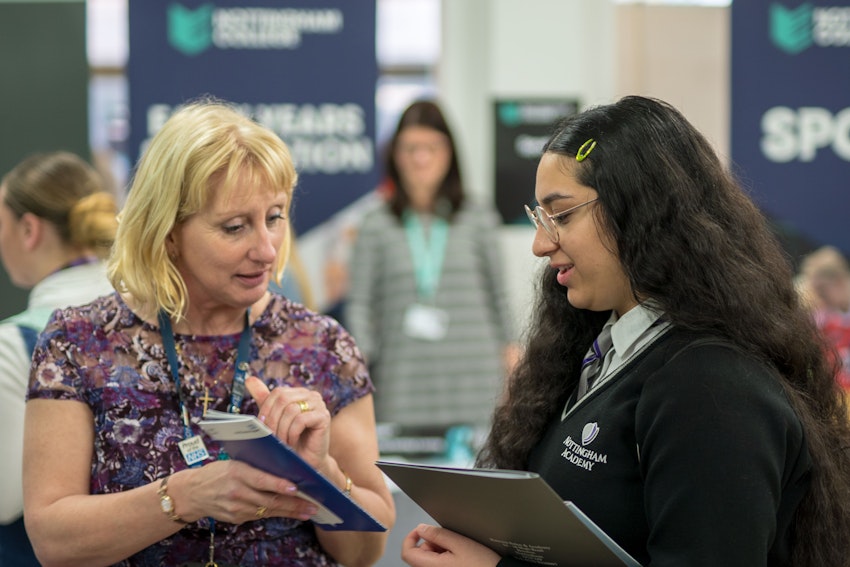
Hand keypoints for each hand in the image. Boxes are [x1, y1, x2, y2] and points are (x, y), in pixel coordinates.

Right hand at [172, 459, 318, 523]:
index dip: (279, 485)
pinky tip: (291, 514)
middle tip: (313, 506)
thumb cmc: (217, 472)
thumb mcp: (234, 462)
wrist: (192, 493)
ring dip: (290, 512)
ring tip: (308, 512)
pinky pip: (260, 516)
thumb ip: (255, 466)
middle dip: (293, 505)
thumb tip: (284, 468)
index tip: (297, 489)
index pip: (261, 480)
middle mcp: (236, 492)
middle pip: (269, 500)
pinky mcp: (236, 518)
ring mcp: (236, 508)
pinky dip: (277, 514)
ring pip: (268, 511)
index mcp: (236, 472)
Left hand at [245, 376, 331, 471]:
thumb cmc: (291, 440)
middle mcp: (311, 395)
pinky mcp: (324, 416)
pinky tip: (291, 442)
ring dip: (282, 429)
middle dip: (272, 419)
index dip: (266, 409)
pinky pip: (301, 419)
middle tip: (270, 437)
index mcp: (299, 393)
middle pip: (284, 399)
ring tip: (281, 442)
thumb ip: (264, 399)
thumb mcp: (275, 418)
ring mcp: (319, 404)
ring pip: (291, 410)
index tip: (260, 426)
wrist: (306, 462)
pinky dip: (292, 433)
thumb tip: (249, 379)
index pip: (278, 392)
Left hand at [401, 524, 500, 566]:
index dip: (411, 537)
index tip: (421, 529)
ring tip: (458, 549)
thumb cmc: (482, 564)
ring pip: (429, 559)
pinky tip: (459, 556)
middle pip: (420, 554)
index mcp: (431, 566)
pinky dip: (445, 557)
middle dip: (432, 542)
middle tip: (451, 540)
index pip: (408, 552)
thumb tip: (421, 528)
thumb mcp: (460, 543)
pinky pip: (438, 564)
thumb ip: (438, 535)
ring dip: (440, 549)